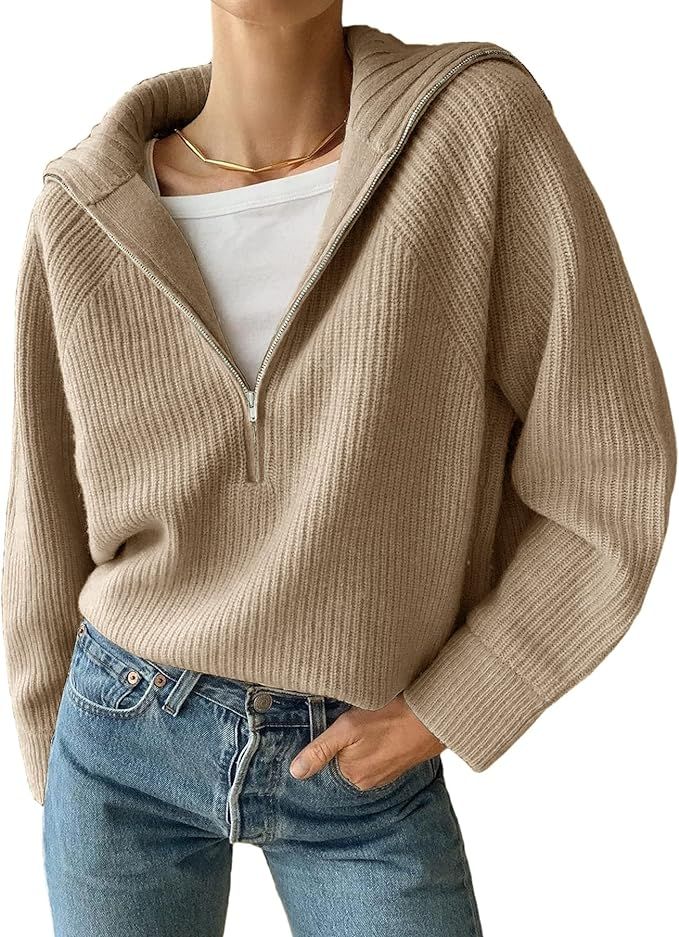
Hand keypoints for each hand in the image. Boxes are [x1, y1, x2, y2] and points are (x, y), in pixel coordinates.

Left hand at [289, 692, 444, 790]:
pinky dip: (375, 743)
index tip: (335, 730)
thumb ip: (320, 750)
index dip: (327, 745)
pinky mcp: (397, 764)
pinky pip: (377, 754)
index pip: (327, 763)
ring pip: (360, 757)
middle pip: (343, 761)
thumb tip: (296, 772)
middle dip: (344, 744)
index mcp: (353, 776)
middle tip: (355, 722)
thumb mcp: (348, 729)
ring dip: (361, 743)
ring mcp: (384, 774)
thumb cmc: (391, 719)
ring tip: (370, 723)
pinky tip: (381, 729)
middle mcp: (368, 781)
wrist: (433, 717)